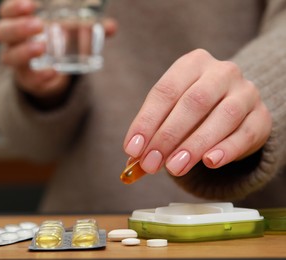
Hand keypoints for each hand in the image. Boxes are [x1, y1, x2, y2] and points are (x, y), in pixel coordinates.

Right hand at [0, 0, 116, 99]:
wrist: (49, 72)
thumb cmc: (56, 41)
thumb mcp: (69, 30)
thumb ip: (89, 27)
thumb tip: (111, 27)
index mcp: (20, 21)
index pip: (7, 11)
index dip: (13, 6)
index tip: (30, 4)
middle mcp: (14, 41)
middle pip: (1, 31)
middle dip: (17, 27)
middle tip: (38, 25)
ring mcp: (18, 62)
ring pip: (9, 56)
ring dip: (24, 51)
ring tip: (42, 48)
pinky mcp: (27, 80)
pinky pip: (28, 79)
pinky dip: (40, 76)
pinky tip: (53, 72)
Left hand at [123, 49, 271, 176]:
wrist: (234, 110)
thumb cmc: (194, 111)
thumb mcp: (171, 114)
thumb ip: (154, 133)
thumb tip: (134, 159)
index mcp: (192, 64)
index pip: (165, 91)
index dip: (147, 121)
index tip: (133, 149)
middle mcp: (222, 72)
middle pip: (193, 102)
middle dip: (168, 136)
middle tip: (151, 163)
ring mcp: (246, 92)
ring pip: (223, 116)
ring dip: (195, 145)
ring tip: (174, 167)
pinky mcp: (261, 116)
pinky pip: (245, 133)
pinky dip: (226, 149)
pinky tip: (209, 162)